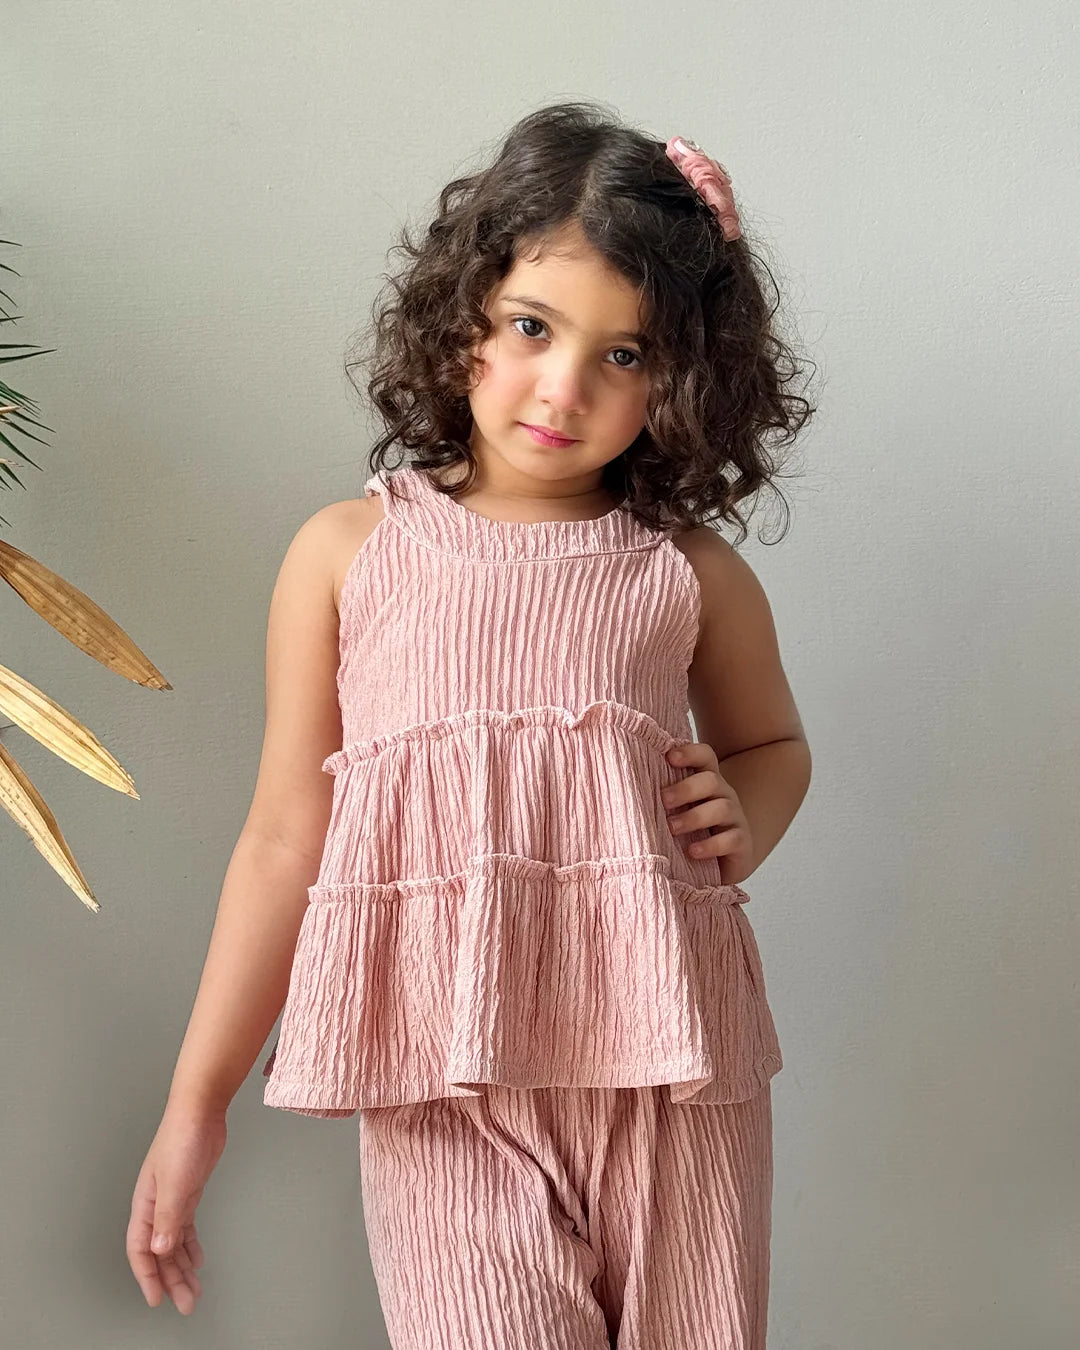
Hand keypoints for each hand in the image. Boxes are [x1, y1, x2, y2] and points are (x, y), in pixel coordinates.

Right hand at [126, 1102, 226, 1314]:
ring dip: (181, 1267)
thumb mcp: (175, 1183)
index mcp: (145, 1204)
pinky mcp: (188, 1192)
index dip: (147, 1276)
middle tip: (185, 1302)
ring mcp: (172, 1199)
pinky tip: (196, 1259)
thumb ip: (167, 1218)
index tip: (158, 1299)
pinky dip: (189, 1245)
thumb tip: (160, 1251)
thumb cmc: (182, 1139)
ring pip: (173, 1243)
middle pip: (159, 1252)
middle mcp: (155, 1205)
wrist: (200, 1111)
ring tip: (193, 1290)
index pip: (140, 1250)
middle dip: (170, 1279)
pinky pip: (185, 1228)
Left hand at [661, 740, 753, 886]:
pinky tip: (692, 851)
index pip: (705, 756)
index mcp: (707, 782)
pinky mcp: (742, 843)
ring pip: (721, 808)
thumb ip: (661, 798)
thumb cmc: (692, 832)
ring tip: (671, 828)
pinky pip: (731, 839)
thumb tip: (620, 787)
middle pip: (711, 780)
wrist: (725, 862)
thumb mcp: (677, 811)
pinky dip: (710, 845)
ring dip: (694, 817)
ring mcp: (735, 818)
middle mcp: (724, 795)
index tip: (668, 757)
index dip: (689, 752)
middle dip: (685, 788)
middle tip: (663, 800)